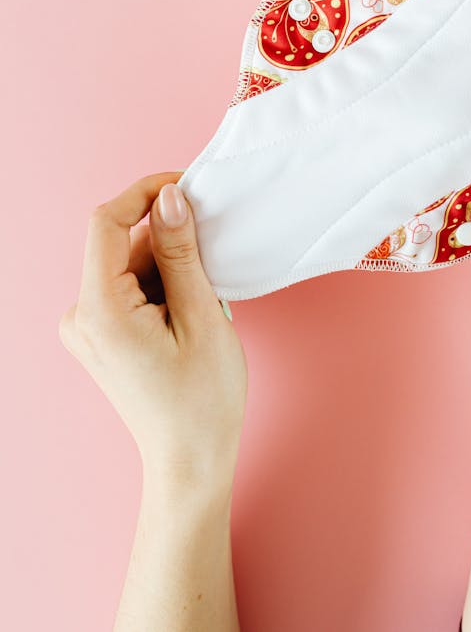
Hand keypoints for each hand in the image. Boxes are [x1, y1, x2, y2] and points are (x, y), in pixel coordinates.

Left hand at [58, 173, 247, 491]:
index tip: (185, 187)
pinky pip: (129, 288)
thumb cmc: (201, 400)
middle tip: (213, 263)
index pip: (105, 223)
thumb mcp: (201, 316)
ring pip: (130, 266)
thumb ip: (181, 252)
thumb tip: (170, 197)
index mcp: (99, 311)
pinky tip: (189, 314)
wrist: (191, 461)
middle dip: (169, 243)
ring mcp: (87, 328)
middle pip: (121, 246)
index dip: (144, 194)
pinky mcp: (100, 335)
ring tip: (203, 306)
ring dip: (170, 269)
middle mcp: (80, 316)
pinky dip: (163, 287)